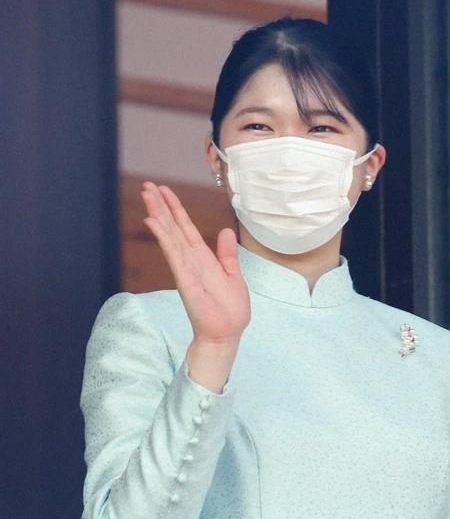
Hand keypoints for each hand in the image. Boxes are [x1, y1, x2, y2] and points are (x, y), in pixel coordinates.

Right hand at [141, 182, 250, 343]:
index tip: (164, 190)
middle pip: (173, 227)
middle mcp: (190, 260)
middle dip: (161, 206)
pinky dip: (164, 237)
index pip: (186, 228)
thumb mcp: (234, 275)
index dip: (175, 208)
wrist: (227, 333)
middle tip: (147, 185)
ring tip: (146, 195)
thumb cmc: (230, 309)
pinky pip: (173, 254)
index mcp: (202, 258)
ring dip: (158, 215)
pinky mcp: (185, 279)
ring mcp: (186, 268)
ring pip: (170, 236)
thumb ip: (227, 254)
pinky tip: (153, 222)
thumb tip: (225, 231)